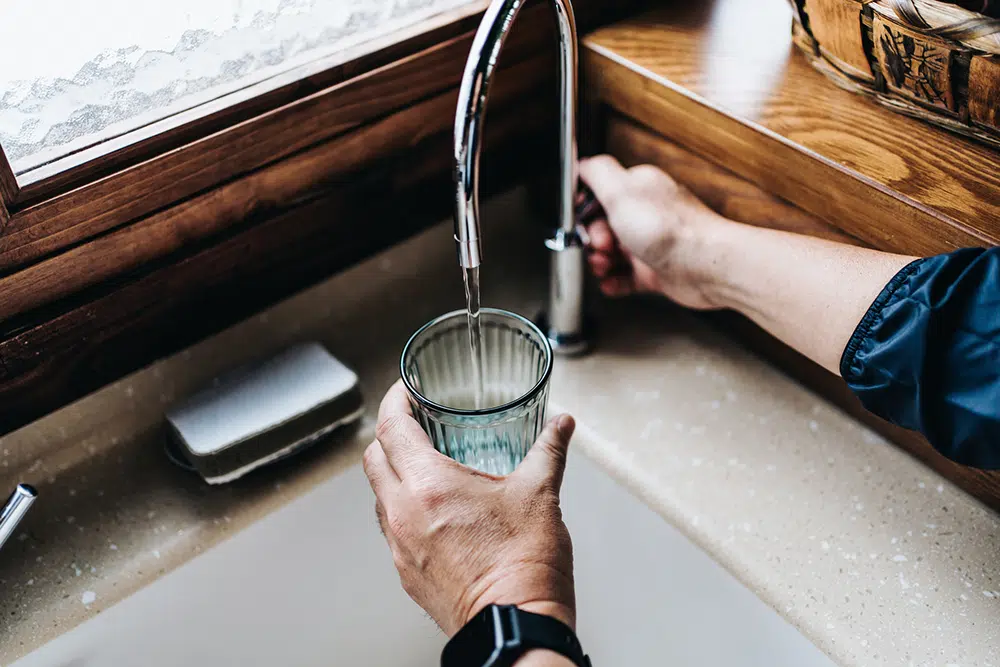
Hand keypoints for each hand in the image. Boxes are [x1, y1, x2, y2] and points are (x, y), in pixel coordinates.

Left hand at [363, 381, 577, 637]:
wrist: (516, 627)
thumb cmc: (524, 566)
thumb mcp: (539, 494)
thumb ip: (548, 451)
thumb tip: (561, 426)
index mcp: (428, 485)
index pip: (391, 427)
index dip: (395, 401)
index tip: (405, 390)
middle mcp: (403, 514)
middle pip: (374, 458)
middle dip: (389, 434)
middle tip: (413, 423)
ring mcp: (400, 546)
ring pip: (379, 496)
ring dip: (393, 474)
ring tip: (424, 467)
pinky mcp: (407, 573)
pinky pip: (391, 530)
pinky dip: (403, 510)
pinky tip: (433, 512)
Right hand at [579, 155, 728, 309]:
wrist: (706, 267)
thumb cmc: (672, 231)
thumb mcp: (622, 191)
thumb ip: (598, 172)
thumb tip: (583, 163)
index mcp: (639, 190)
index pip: (600, 196)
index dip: (587, 212)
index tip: (583, 222)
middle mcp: (646, 215)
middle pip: (604, 227)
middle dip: (594, 240)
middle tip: (601, 246)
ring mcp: (652, 244)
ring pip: (613, 254)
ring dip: (600, 262)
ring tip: (603, 267)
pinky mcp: (657, 271)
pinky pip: (626, 277)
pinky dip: (614, 282)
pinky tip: (609, 283)